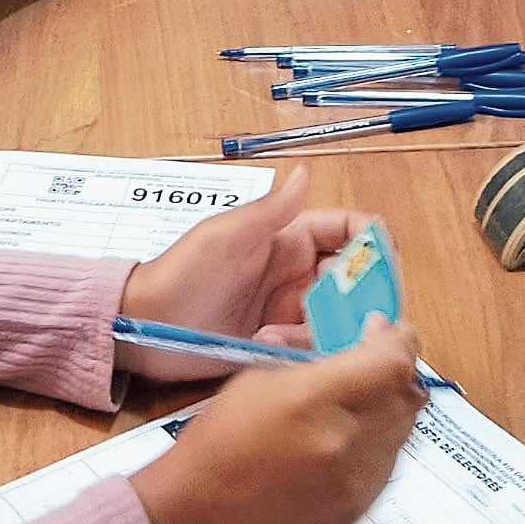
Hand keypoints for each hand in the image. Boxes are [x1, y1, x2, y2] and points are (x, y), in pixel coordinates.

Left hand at [113, 169, 359, 377]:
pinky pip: (315, 349)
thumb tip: (305, 172)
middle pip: (354, 281)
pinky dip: (304, 351)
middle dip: (358, 298)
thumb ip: (270, 211)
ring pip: (339, 319)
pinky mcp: (279, 345)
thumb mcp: (224, 237)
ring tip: (278, 332)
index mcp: (289, 240)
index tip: (382, 270)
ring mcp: (289, 311)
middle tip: (347, 316)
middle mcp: (296, 274)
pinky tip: (268, 347)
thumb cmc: (179, 275)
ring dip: (324, 329)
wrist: (142, 328)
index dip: (373, 245)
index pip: (349, 232)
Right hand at [125, 317, 425, 523]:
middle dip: (395, 371)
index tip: (383, 331)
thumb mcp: (259, 379)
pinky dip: (377, 443)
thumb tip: (363, 347)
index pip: (394, 362)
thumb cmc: (216, 447)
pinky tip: (343, 440)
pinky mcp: (357, 513)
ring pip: (403, 431)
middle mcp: (346, 444)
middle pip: (408, 395)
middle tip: (372, 361)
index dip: (398, 340)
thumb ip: (317, 359)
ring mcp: (357, 484)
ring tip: (353, 403)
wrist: (196, 522)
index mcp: (314, 400)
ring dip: (388, 407)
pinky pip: (388, 465)